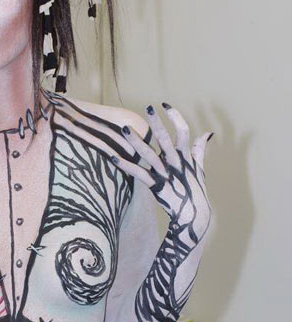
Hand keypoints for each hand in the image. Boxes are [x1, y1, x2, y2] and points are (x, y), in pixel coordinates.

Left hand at [112, 104, 211, 244]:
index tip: (164, 105)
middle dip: (156, 123)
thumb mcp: (199, 168)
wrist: (194, 215)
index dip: (175, 117)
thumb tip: (207, 133)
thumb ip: (200, 149)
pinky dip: (125, 165)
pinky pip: (138, 173)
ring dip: (135, 141)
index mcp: (186, 156)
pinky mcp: (156, 186)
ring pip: (149, 154)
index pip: (183, 131)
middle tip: (148, 108)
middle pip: (166, 139)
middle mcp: (175, 163)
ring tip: (124, 129)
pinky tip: (113, 157)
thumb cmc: (195, 190)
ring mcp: (165, 174)